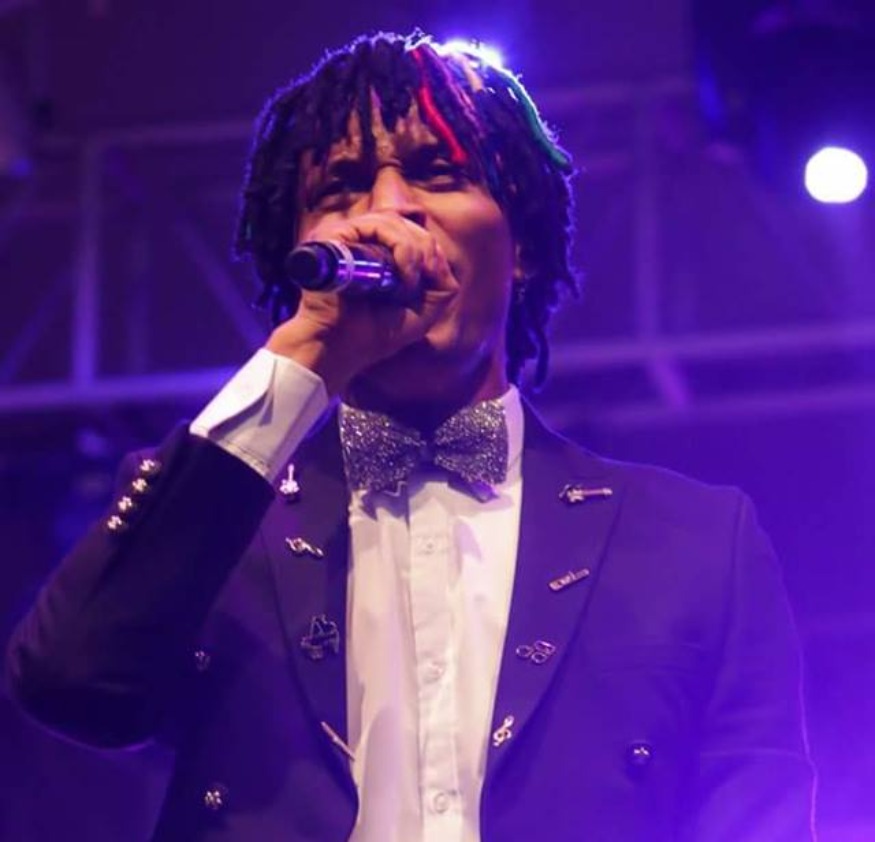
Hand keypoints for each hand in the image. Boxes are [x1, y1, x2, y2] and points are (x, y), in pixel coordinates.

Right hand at [265, 212, 458, 394]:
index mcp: (376, 254)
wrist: (339, 349)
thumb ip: (442, 285)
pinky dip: (400, 246)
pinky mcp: (334, 237)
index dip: (429, 249)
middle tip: (423, 279)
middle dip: (425, 249)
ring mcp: (345, 237)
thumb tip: (440, 259)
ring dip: (412, 250)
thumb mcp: (423, 312)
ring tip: (409, 281)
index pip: (410, 231)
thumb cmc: (374, 334)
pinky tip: (402, 274)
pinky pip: (375, 225)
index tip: (433, 276)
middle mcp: (359, 241)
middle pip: (404, 222)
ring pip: (391, 221)